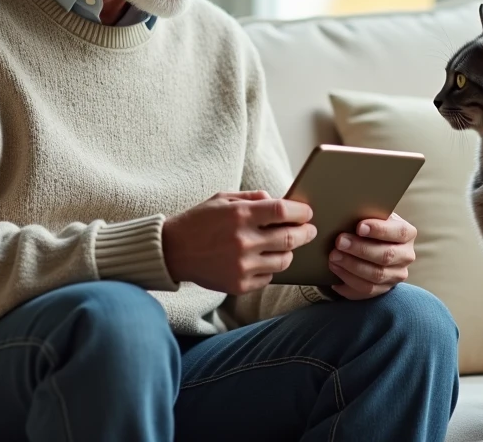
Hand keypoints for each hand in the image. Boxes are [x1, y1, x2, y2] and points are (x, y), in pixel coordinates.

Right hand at [162, 191, 316, 294]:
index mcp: (240, 215)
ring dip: (290, 251)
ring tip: (286, 245)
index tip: (307, 213)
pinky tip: (265, 259)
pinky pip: (269, 276)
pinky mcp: (239, 285)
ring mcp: (242, 265)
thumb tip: (281, 202)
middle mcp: (243, 241)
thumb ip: (253, 197)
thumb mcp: (223, 198)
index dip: (301, 211)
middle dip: (305, 233)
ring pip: (284, 260)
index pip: (283, 211)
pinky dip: (271, 267)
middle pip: (290, 237)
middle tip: (310, 230)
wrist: (172, 251)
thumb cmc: (200, 221)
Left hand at [327, 212, 415, 299]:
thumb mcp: (373, 215)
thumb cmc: (370, 225)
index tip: (359, 227)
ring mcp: (396, 275)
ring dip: (351, 267)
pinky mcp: (384, 289)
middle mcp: (406, 256)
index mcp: (407, 233)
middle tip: (339, 242)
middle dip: (360, 249)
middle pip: (386, 256)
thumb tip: (348, 211)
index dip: (379, 230)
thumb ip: (367, 213)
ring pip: (376, 276)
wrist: (373, 243)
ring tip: (333, 258)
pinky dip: (348, 283)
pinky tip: (335, 274)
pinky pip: (366, 290)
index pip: (398, 232)